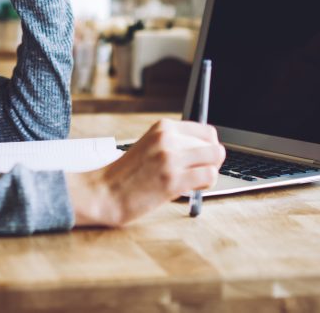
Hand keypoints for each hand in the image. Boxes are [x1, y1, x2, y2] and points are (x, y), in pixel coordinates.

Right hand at [65, 119, 225, 226]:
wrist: (104, 192)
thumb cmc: (127, 175)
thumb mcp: (150, 146)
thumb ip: (174, 145)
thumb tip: (205, 151)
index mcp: (163, 127)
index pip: (206, 132)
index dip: (208, 148)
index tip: (201, 160)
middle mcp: (168, 138)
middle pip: (214, 145)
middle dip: (211, 162)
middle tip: (198, 173)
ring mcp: (170, 158)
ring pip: (215, 158)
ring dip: (211, 173)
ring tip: (195, 182)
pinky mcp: (172, 179)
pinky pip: (209, 176)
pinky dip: (206, 185)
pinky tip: (193, 189)